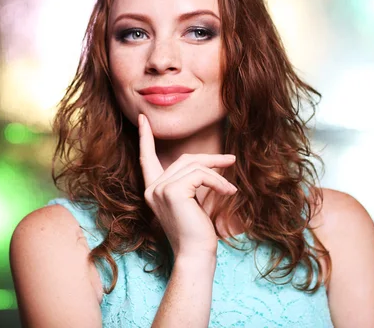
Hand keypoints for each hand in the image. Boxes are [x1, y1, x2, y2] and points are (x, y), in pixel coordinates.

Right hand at [138, 114, 237, 258]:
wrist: (195, 254)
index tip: (142, 119)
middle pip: (184, 159)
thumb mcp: (193, 199)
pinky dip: (218, 181)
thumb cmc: (197, 231)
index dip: (145, 138)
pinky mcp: (172, 191)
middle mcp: (152, 188)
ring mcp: (159, 189)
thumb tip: (213, 160)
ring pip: (194, 166)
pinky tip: (228, 192)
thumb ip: (193, 179)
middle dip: (210, 159)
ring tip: (230, 189)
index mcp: (153, 190)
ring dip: (217, 174)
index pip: (146, 158)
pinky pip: (200, 175)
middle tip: (231, 160)